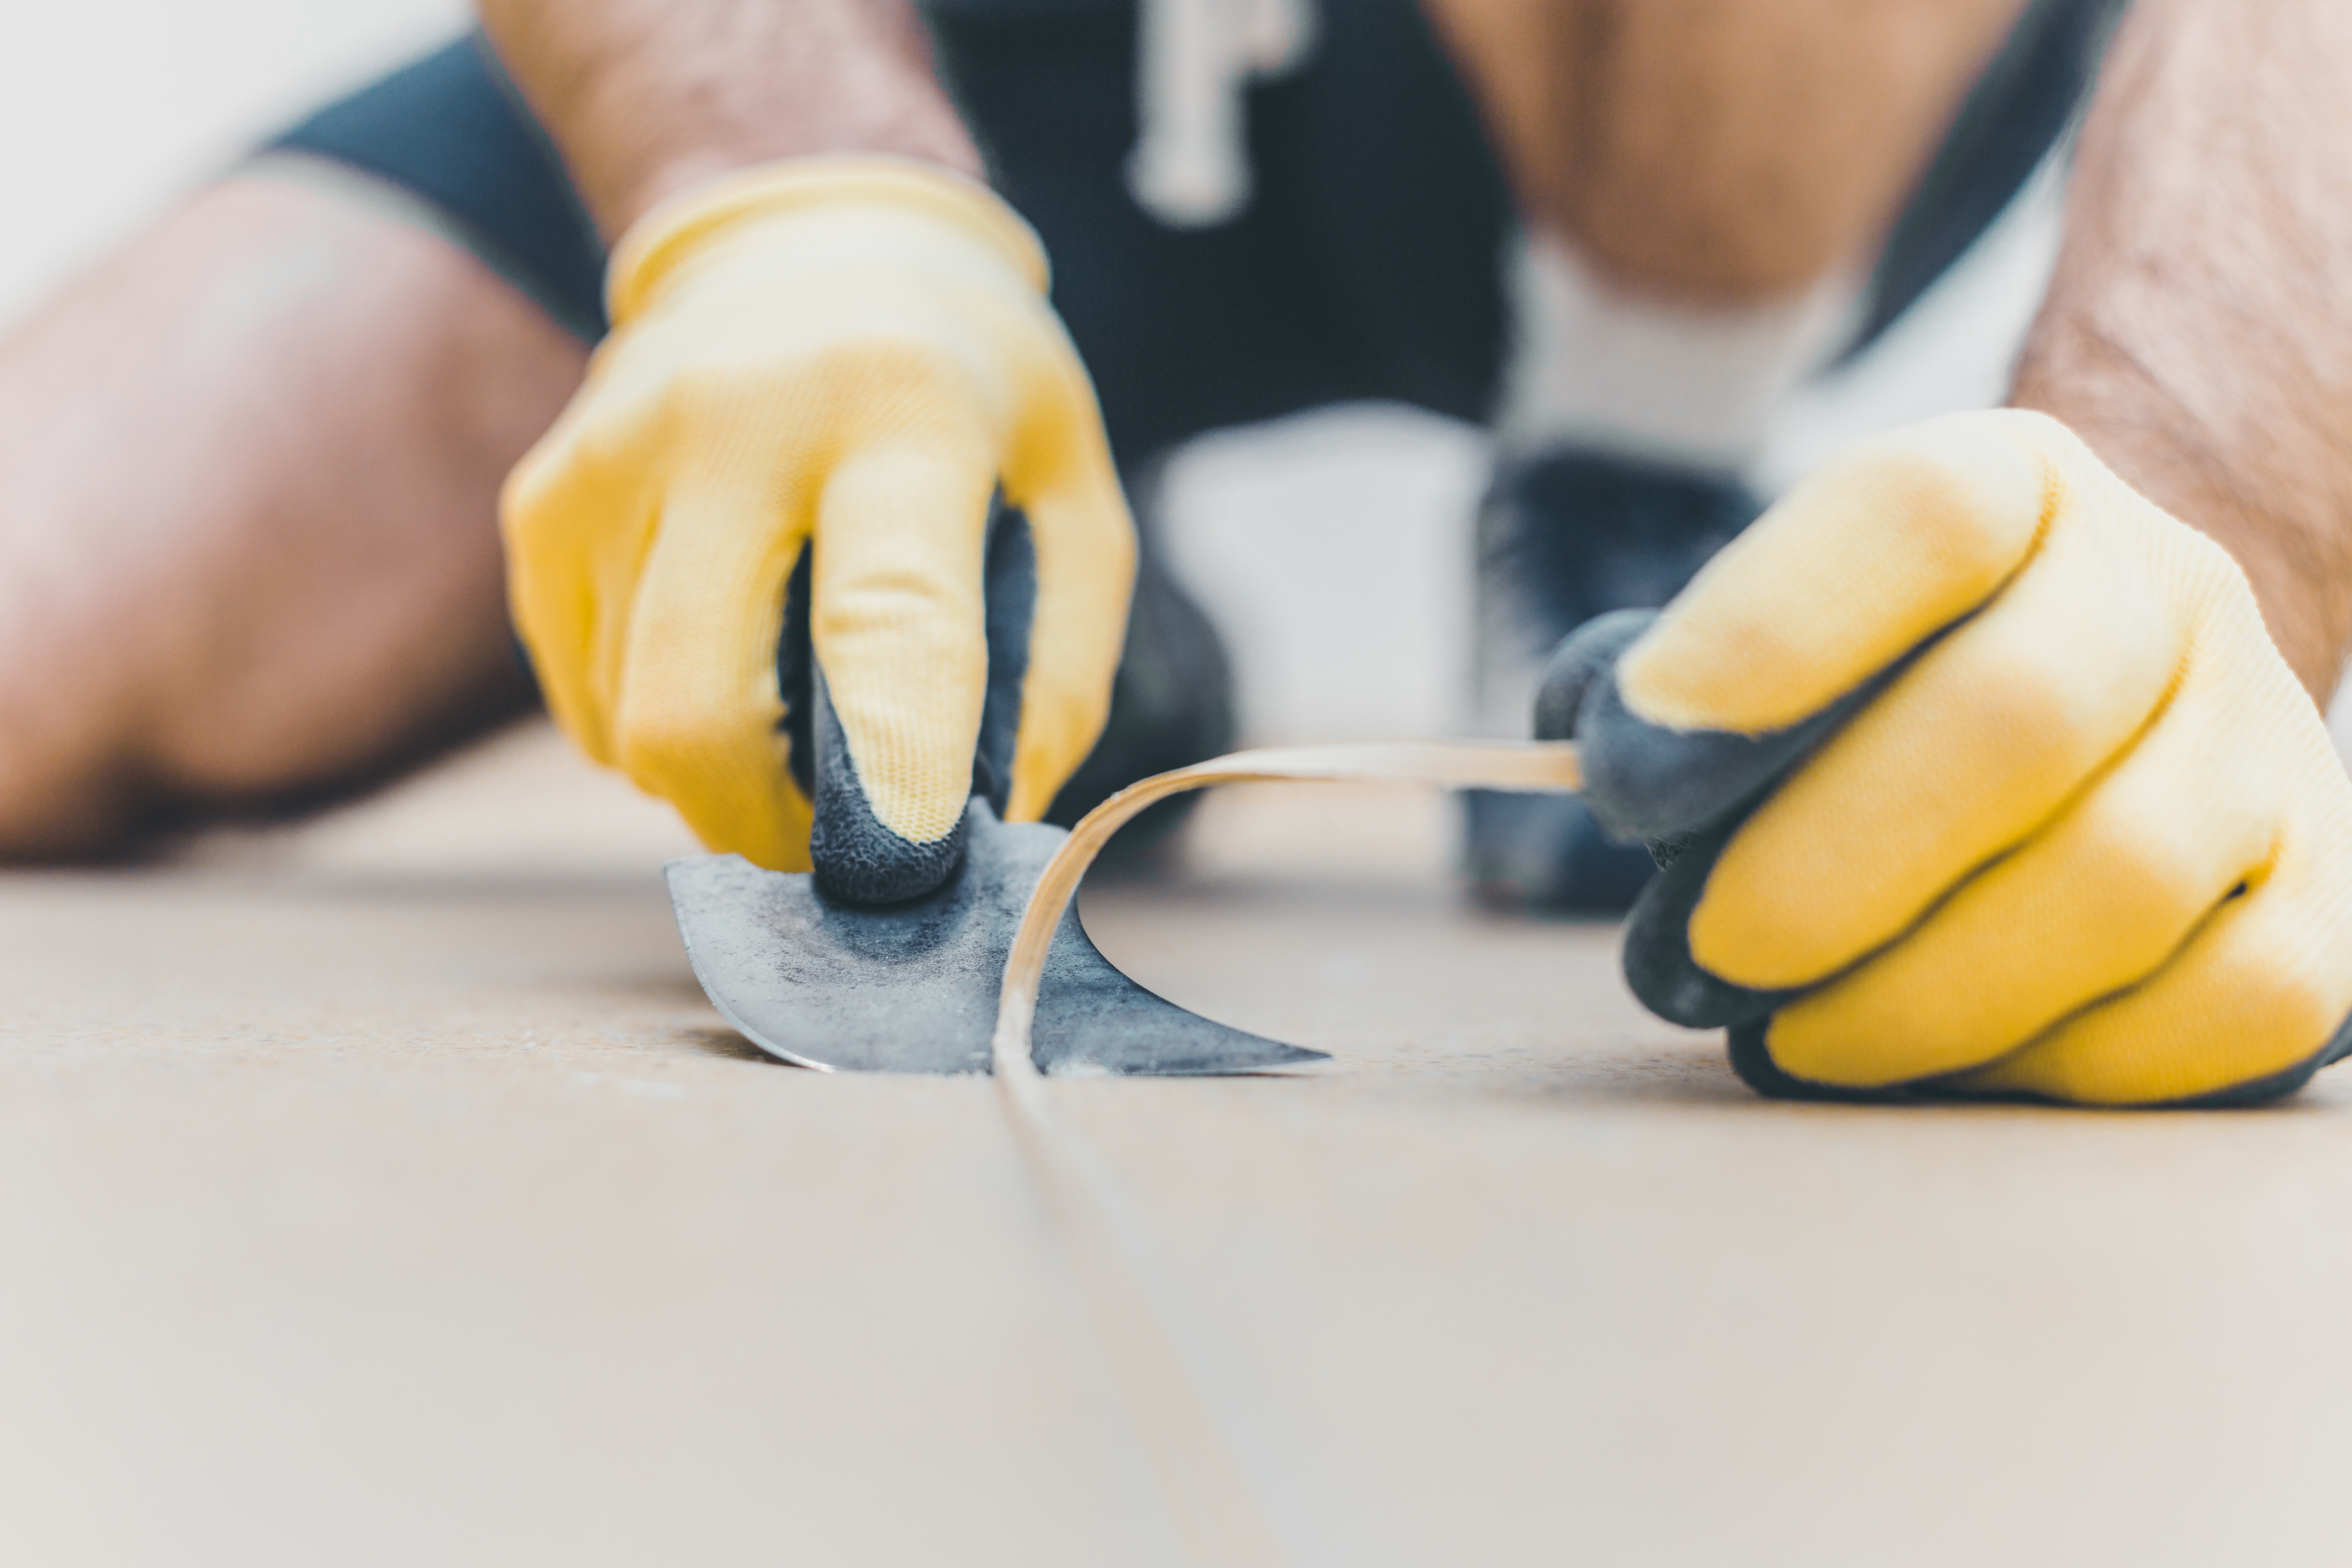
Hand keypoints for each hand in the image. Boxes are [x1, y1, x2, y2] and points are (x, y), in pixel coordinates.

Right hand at [502, 159, 1134, 898]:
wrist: (806, 238)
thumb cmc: (974, 400)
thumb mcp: (1076, 505)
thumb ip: (1051, 678)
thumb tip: (979, 837)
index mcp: (899, 412)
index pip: (882, 619)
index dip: (890, 766)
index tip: (905, 868)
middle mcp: (731, 423)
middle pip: (697, 713)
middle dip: (767, 828)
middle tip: (836, 845)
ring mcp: (610, 460)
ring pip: (632, 726)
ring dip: (720, 777)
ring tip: (794, 706)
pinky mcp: (541, 503)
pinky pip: (587, 696)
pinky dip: (657, 724)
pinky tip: (725, 651)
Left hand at [1543, 409, 2351, 1105]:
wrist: (2121, 678)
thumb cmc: (1899, 678)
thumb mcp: (1797, 623)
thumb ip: (1693, 681)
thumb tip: (1593, 751)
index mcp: (2020, 486)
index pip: (1913, 517)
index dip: (1760, 645)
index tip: (1623, 772)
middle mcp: (2171, 587)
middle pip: (2017, 720)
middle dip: (1823, 872)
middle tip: (1698, 956)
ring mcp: (2270, 737)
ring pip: (2119, 885)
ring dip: (1918, 996)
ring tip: (1784, 1035)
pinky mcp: (2329, 890)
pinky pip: (2235, 1006)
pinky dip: (2065, 1063)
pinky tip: (1945, 1064)